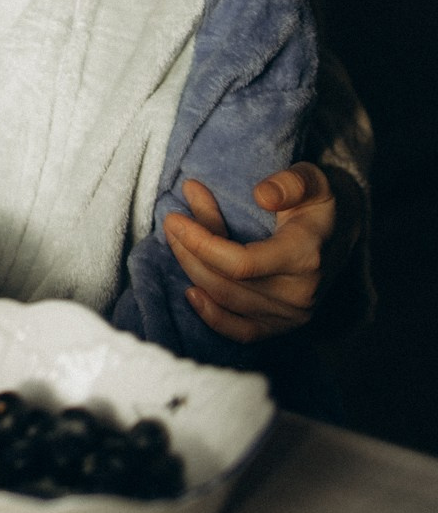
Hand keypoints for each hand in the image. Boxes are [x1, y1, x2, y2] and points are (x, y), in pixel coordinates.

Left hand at [163, 162, 349, 342]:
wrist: (340, 235)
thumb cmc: (317, 203)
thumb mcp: (312, 179)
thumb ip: (290, 183)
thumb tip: (262, 195)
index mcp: (306, 257)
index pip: (242, 263)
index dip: (202, 243)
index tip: (175, 218)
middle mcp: (300, 294)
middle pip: (227, 282)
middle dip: (190, 252)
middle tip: (171, 222)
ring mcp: (292, 315)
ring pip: (226, 301)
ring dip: (193, 271)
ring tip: (177, 240)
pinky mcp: (283, 327)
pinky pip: (241, 332)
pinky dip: (212, 316)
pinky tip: (192, 292)